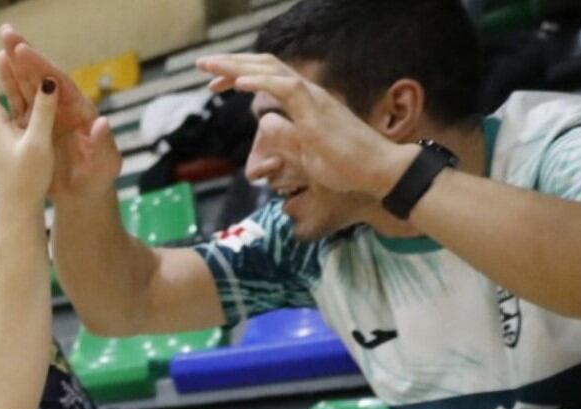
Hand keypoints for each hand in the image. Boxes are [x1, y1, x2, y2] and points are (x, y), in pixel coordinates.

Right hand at [0, 25, 119, 200]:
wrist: (84, 197)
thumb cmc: (99, 181)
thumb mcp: (106, 165)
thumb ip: (104, 144)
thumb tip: (101, 123)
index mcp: (80, 113)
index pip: (61, 85)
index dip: (42, 67)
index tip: (24, 51)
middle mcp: (64, 109)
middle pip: (43, 77)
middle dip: (26, 56)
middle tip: (7, 33)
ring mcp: (48, 116)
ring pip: (30, 86)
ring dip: (16, 66)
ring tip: (1, 46)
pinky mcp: (35, 127)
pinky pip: (21, 103)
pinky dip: (11, 86)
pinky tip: (1, 68)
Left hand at [196, 53, 414, 198]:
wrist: (378, 172)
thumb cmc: (346, 166)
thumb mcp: (303, 152)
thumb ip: (284, 137)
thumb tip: (265, 126)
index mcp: (304, 100)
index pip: (268, 77)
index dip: (240, 75)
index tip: (215, 84)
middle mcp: (308, 93)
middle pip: (265, 66)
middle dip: (231, 64)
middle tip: (203, 65)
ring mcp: (314, 99)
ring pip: (271, 70)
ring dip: (238, 67)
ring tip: (211, 67)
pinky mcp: (318, 113)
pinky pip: (286, 89)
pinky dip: (260, 82)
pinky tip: (238, 82)